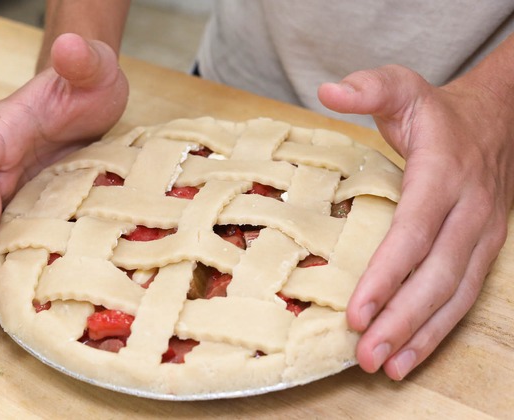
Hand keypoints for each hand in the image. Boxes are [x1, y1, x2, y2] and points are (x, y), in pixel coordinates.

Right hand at [0, 33, 128, 312]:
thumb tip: (71, 48)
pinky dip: (2, 258)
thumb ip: (82, 60)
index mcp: (3, 131)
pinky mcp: (31, 198)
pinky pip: (11, 230)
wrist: (92, 91)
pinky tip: (2, 290)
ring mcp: (13, 182)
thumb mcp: (93, 67)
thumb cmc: (87, 78)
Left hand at [319, 64, 513, 379]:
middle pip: (434, 275)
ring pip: (453, 295)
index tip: (356, 311)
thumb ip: (369, 88)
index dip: (385, 275)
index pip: (412, 233)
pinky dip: (439, 330)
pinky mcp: (483, 251)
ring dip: (420, 334)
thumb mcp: (403, 89)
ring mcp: (481, 236)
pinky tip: (411, 354)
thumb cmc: (437, 113)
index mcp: (442, 176)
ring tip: (384, 365)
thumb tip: (329, 89)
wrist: (499, 119)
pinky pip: (463, 298)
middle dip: (400, 318)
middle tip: (365, 353)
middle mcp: (467, 212)